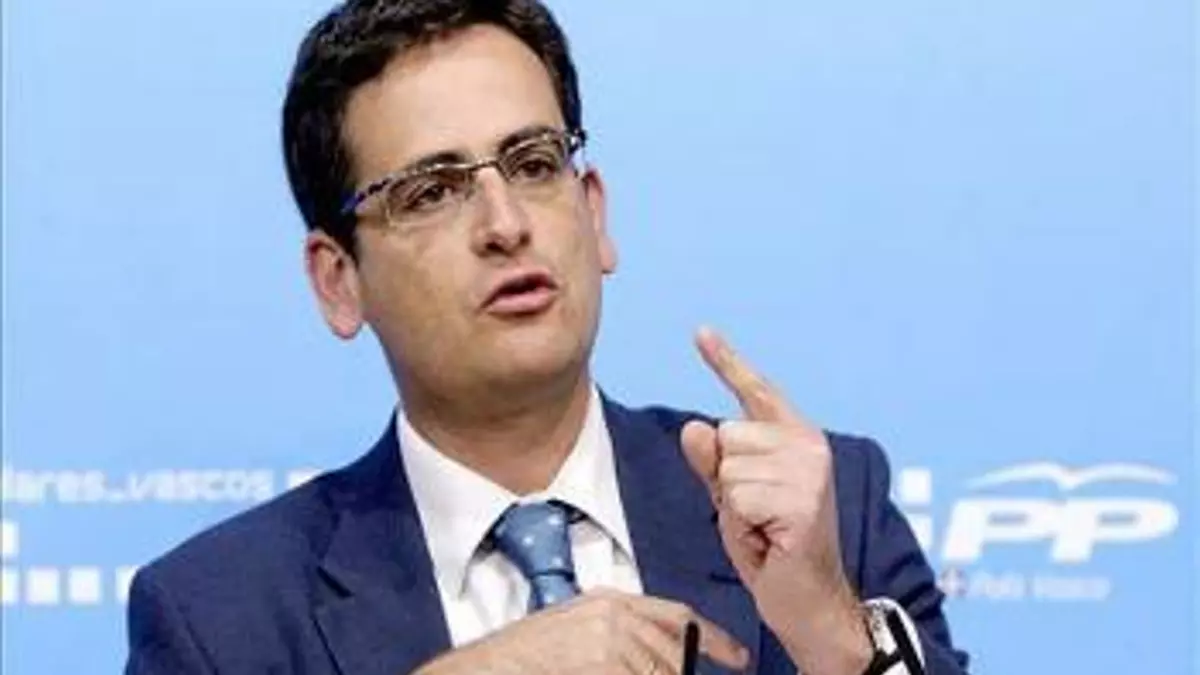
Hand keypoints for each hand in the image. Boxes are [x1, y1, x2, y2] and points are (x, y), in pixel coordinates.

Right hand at [414, 589, 748, 674]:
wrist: (484, 671)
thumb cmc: (524, 659)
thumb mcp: (573, 632)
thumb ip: (618, 641)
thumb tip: (661, 664)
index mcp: (610, 603)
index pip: (678, 617)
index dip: (713, 639)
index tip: (739, 658)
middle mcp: (615, 618)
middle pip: (674, 658)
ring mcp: (609, 645)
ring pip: (661, 674)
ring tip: (613, 670)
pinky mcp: (604, 665)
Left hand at [679, 328, 871, 674]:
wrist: (808, 602)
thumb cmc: (772, 548)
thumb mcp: (732, 499)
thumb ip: (712, 463)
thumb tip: (694, 426)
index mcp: (795, 437)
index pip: (755, 391)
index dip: (726, 361)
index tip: (701, 331)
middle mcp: (809, 444)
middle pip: (726, 436)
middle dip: (727, 481)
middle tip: (756, 515)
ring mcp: (810, 471)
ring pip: (729, 468)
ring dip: (735, 507)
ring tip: (764, 528)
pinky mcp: (804, 500)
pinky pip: (737, 497)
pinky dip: (742, 525)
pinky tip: (770, 539)